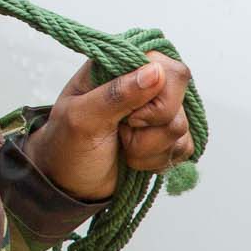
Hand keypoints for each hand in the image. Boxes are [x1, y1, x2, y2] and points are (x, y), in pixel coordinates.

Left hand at [22, 53, 194, 201]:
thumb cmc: (66, 145)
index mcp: (118, 67)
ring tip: (122, 146)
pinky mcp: (166, 136)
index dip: (156, 96)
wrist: (70, 184)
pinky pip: (184, 146)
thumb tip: (155, 70)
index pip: (165, 66)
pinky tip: (133, 157)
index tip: (129, 116)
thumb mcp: (81, 118)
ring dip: (149, 147)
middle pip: (180, 96)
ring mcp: (157, 110)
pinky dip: (156, 159)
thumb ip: (116, 94)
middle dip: (151, 127)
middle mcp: (142, 83)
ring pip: (181, 126)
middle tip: (121, 132)